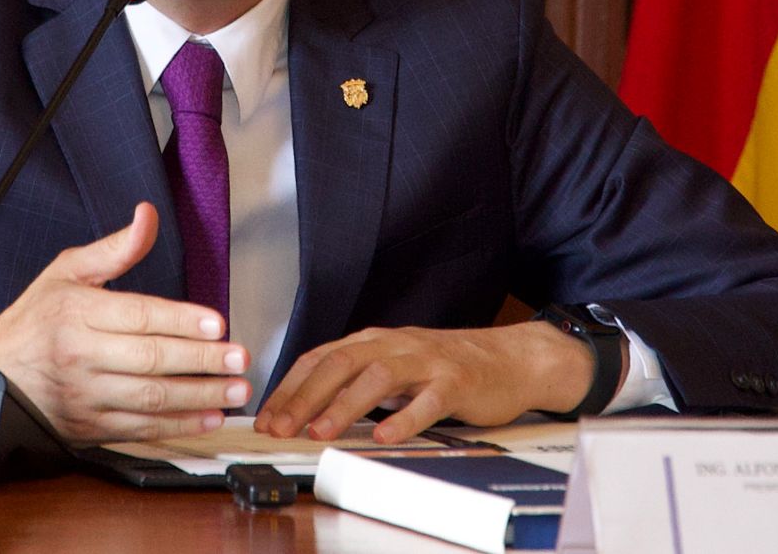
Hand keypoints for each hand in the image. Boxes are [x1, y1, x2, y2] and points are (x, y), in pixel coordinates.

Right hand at [0, 202, 250, 444]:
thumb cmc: (37, 316)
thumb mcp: (68, 270)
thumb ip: (115, 248)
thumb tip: (148, 215)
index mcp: (76, 313)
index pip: (139, 316)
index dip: (182, 321)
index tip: (218, 323)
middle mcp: (79, 355)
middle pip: (150, 359)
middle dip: (201, 361)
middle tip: (240, 358)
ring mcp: (83, 395)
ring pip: (150, 399)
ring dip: (199, 396)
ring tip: (236, 389)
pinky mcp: (87, 427)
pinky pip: (139, 429)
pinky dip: (178, 425)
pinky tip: (208, 416)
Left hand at [254, 321, 617, 442]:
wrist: (510, 358)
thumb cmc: (446, 366)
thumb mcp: (394, 366)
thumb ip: (357, 380)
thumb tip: (306, 407)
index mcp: (374, 341)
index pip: (321, 358)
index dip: (290, 386)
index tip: (266, 415)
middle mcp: (395, 344)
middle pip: (341, 363)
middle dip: (305, 396)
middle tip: (281, 426)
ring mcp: (426, 362)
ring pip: (377, 377)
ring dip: (344, 405)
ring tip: (320, 431)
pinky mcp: (456, 383)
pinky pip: (427, 401)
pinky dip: (404, 418)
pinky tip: (385, 436)